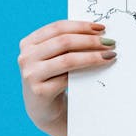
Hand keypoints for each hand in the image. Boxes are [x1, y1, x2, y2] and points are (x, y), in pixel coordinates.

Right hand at [17, 20, 117, 135]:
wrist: (43, 110)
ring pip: (67, 59)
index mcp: (28, 43)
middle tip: (110, 42)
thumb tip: (98, 32)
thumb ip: (66, 44)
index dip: (81, 26)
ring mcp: (31, 74)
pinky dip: (86, 71)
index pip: (58, 27)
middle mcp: (26, 57)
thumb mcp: (54, 57)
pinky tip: (99, 70)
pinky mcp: (40, 91)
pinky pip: (68, 78)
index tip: (101, 27)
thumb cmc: (53, 78)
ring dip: (92, 56)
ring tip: (109, 55)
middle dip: (90, 40)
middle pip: (63, 41)